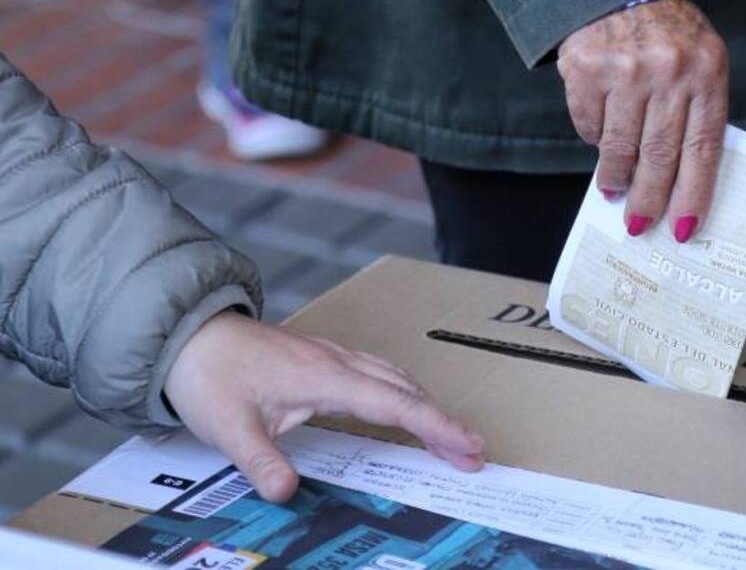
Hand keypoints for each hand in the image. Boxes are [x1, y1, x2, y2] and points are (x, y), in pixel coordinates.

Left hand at [164, 312, 484, 502]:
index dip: (435, 426)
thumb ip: (261, 461)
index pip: (396, 405)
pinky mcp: (324, 357)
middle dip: (443, 422)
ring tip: (448, 436)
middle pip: (407, 390)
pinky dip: (404, 391)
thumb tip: (287, 493)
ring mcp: (333, 355)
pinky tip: (403, 404)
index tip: (467, 445)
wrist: (191, 333)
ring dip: (426, 405)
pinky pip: (379, 371)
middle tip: (473, 453)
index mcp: (326, 377)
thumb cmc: (211, 375)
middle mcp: (339, 361)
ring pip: (396, 376)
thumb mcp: (229, 427)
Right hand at [557, 0, 728, 242]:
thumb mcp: (701, 62)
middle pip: (659, 157)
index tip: (682, 228)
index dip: (692, 195)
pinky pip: (588, 125)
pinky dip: (594, 138)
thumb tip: (680, 182)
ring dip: (615, 177)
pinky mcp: (587, 68)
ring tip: (613, 189)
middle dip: (648, 200)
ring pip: (619, 148)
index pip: (703, 150)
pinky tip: (600, 136)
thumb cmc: (669, 34)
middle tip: (639, 223)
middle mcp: (668, 72)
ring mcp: (626, 70)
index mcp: (707, 74)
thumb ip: (696, 112)